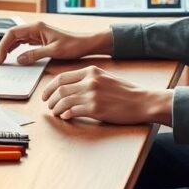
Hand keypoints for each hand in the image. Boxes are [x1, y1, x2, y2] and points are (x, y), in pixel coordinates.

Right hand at [0, 21, 110, 64]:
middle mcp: (35, 28)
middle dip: (3, 47)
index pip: (12, 33)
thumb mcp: (54, 51)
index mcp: (37, 27)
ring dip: (8, 48)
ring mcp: (37, 33)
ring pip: (16, 39)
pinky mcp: (40, 39)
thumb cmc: (73, 45)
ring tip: (2, 60)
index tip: (1, 58)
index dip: (3, 45)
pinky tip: (13, 56)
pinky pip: (23, 43)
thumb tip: (19, 60)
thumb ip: (35, 55)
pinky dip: (16, 49)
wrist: (85, 44)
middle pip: (12, 35)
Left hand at [43, 65, 172, 124]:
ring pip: (64, 101)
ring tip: (56, 113)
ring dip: (56, 108)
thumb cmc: (126, 92)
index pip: (62, 77)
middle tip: (48, 105)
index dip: (50, 87)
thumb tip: (70, 88)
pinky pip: (73, 111)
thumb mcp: (106, 78)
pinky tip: (66, 117)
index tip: (46, 94)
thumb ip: (89, 79)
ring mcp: (92, 94)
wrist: (142, 101)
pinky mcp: (95, 109)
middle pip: (60, 89)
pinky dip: (66, 115)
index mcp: (91, 71)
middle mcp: (90, 81)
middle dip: (50, 99)